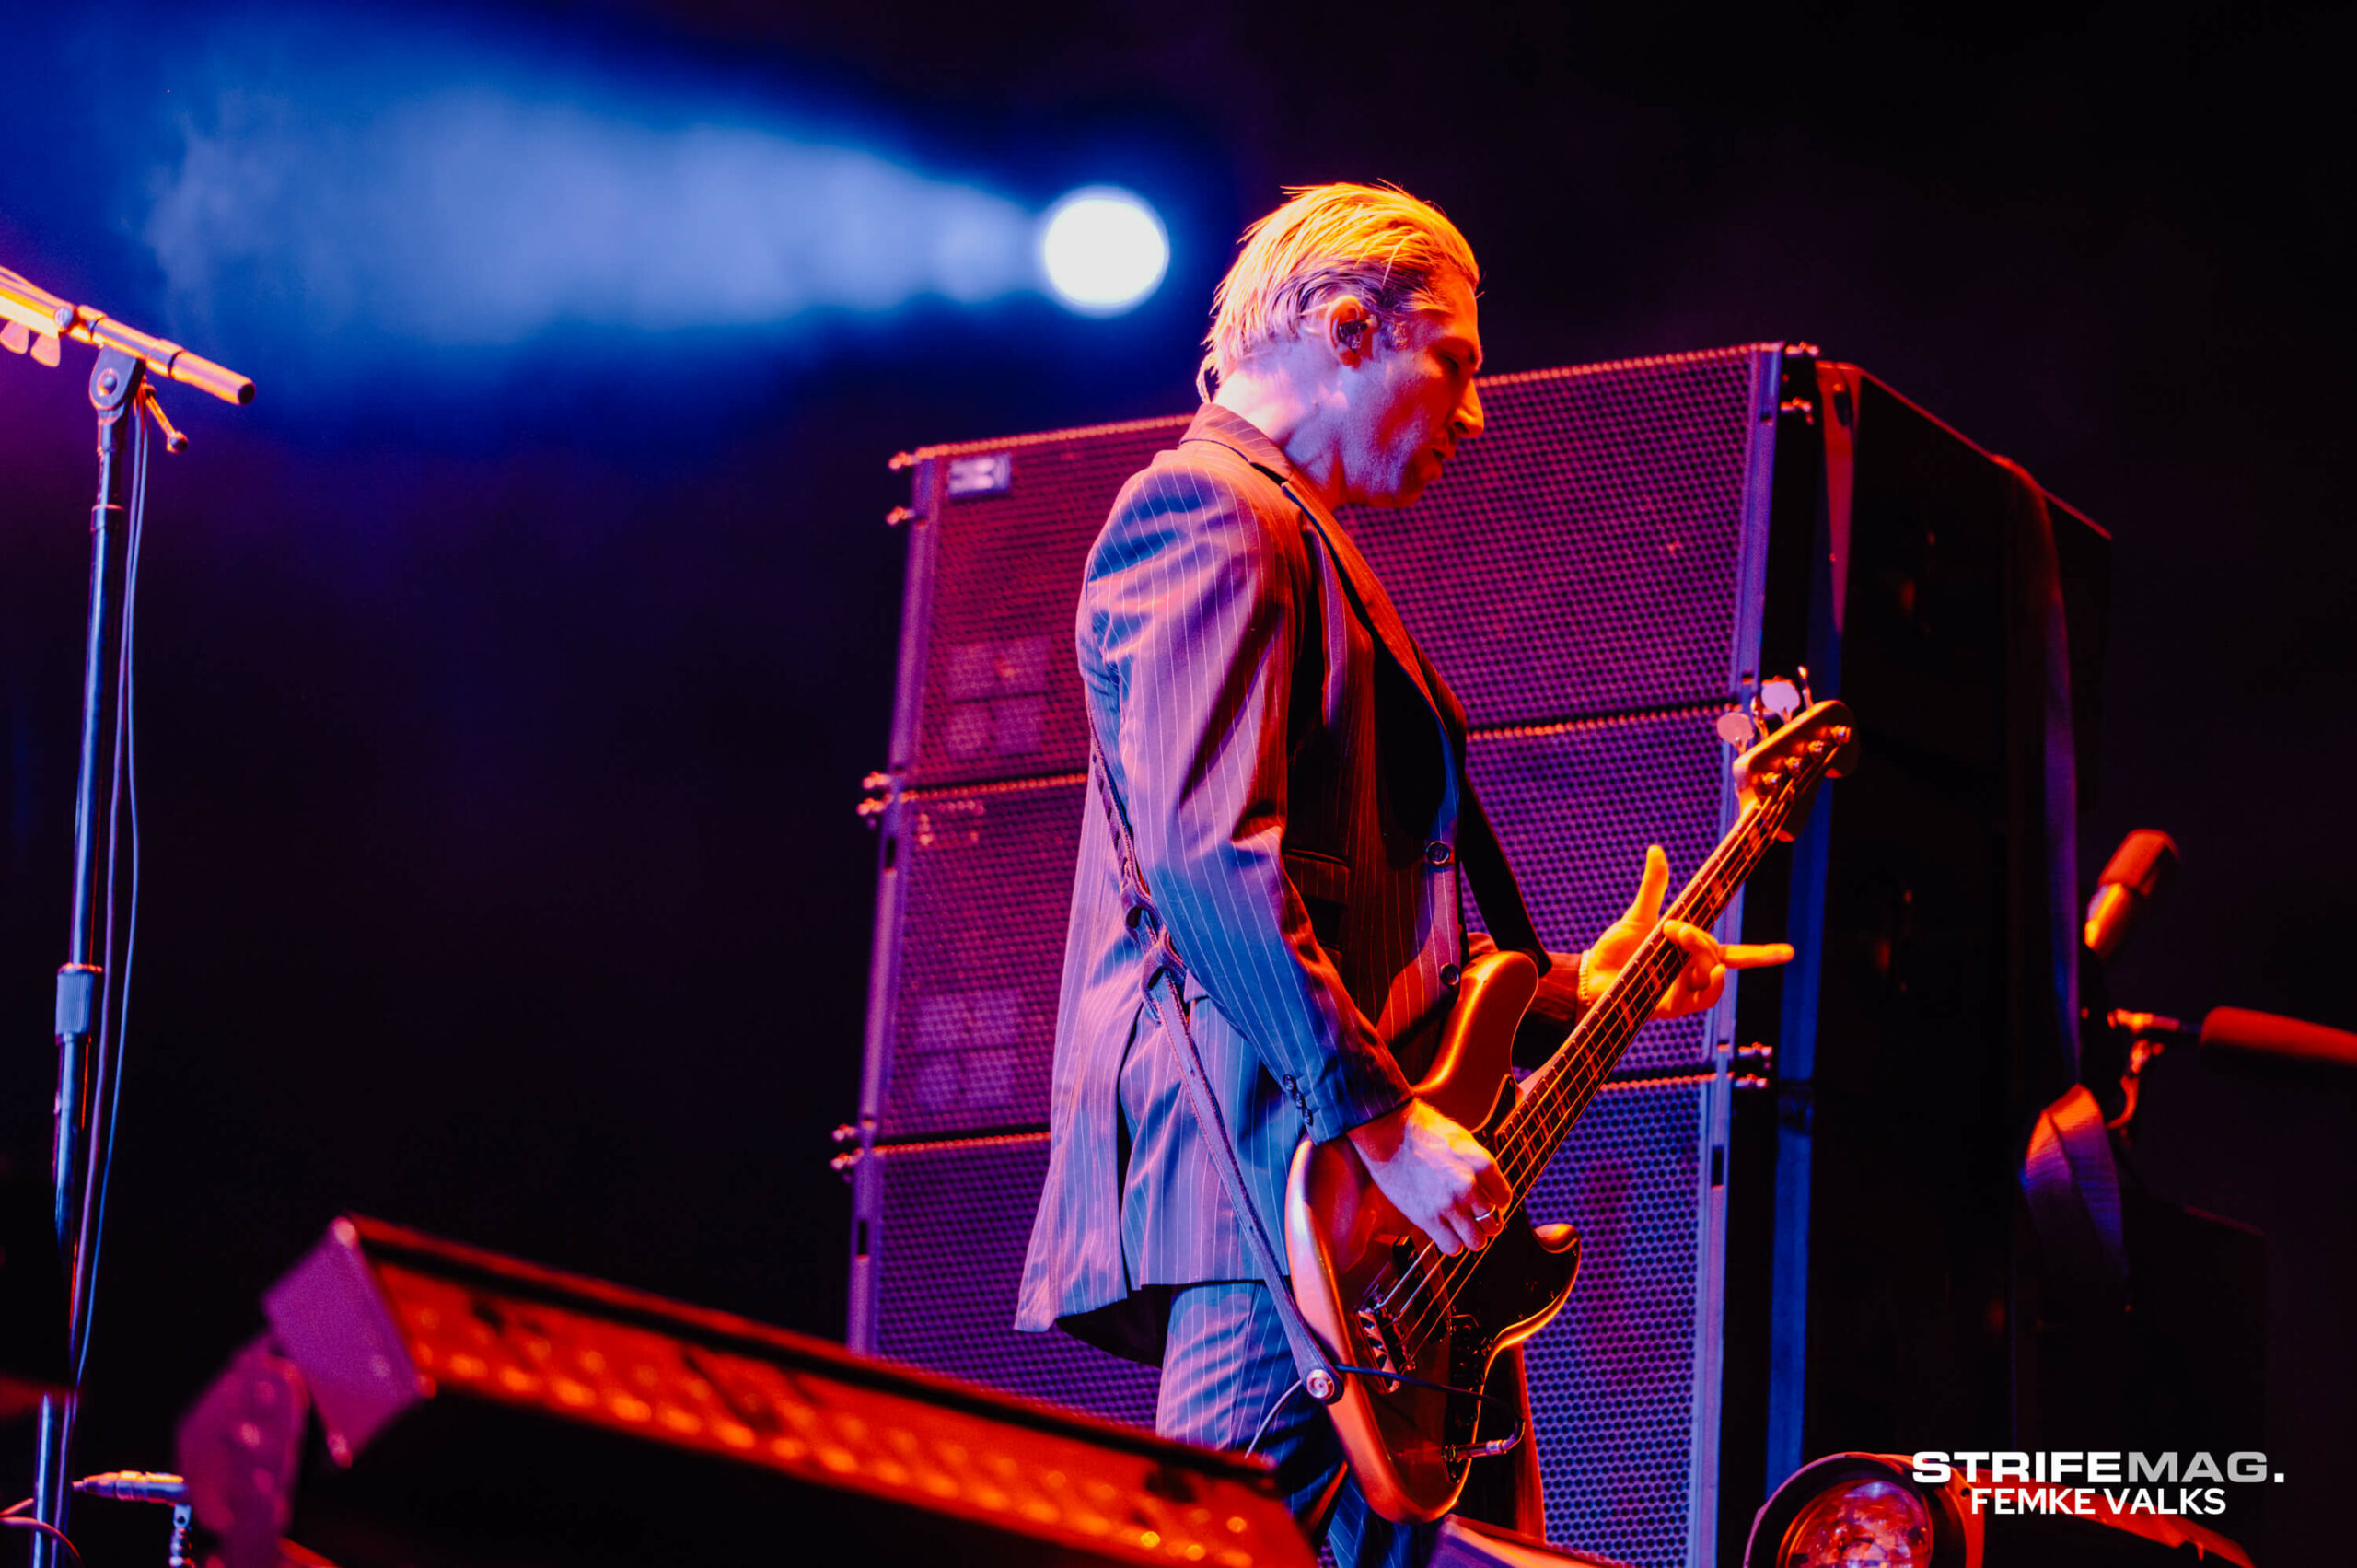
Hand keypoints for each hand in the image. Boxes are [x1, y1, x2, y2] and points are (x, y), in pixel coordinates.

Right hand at [1346, 1099, 1512, 1255]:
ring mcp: (1448, 1204)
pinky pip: (1452, 1247)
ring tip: (1460, 1229)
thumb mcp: (1462, 1139)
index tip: (1486, 1203)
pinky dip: (1451, 1244)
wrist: (1389, 1130)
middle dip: (1485, 1224)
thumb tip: (1485, 1185)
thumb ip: (1477, 1165)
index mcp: (1481, 1164)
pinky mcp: (1427, 1218)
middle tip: (1473, 1219)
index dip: (1496, 1203)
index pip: (1504, 1199)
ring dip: (1470, 1237)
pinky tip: (1444, 1232)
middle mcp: (1469, 1186)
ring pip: (1476, 1241)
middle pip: (1493, 1224)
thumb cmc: (1422, 1129)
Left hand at [1583, 845, 1793, 1018]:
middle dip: (1701, 938)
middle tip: (1673, 926)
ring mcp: (1684, 993)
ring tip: (1680, 937)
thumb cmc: (1616, 950)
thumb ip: (1654, 887)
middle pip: (1718, 957)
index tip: (1790, 952)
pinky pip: (1698, 1000)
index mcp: (1692, 955)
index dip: (1763, 955)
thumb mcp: (1638, 916)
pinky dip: (1708, 986)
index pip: (1736, 955)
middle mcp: (1693, 975)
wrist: (1590, 976)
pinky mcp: (1671, 1008)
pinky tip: (1709, 971)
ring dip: (1702, 955)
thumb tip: (1656, 850)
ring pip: (1711, 976)